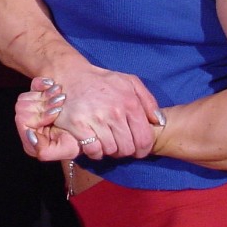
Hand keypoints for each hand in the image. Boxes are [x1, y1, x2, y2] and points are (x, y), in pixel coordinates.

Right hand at [24, 71, 163, 159]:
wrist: (69, 75)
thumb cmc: (101, 81)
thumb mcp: (128, 82)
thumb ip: (148, 100)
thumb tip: (158, 121)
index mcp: (130, 102)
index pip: (144, 139)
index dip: (142, 149)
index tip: (136, 148)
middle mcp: (115, 112)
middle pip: (128, 148)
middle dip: (125, 150)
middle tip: (118, 143)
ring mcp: (96, 119)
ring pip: (111, 151)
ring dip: (109, 150)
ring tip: (105, 140)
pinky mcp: (79, 126)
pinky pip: (94, 151)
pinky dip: (95, 151)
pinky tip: (93, 142)